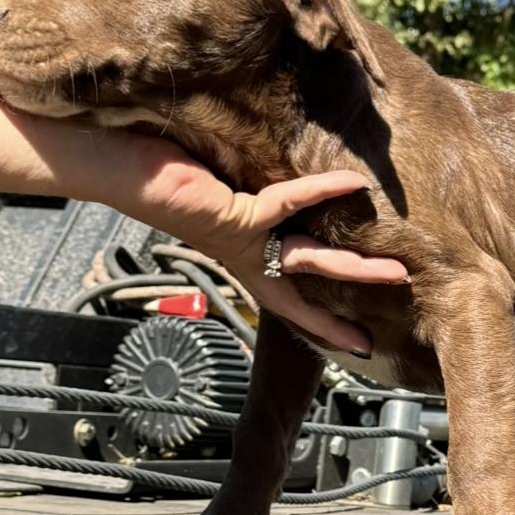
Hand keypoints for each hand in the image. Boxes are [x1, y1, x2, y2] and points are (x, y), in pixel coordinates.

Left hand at [148, 162, 405, 354]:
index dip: (323, 323)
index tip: (358, 345)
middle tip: (390, 317)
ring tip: (397, 272)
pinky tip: (355, 184)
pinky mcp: (235, 218)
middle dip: (350, 304)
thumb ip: (253, 189)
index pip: (290, 296)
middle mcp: (246, 256)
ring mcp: (243, 241)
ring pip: (307, 260)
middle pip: (307, 287)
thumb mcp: (220, 185)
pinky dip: (322, 190)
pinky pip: (288, 202)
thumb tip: (289, 169)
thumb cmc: (160, 173)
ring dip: (353, 269)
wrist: (117, 170)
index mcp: (243, 257)